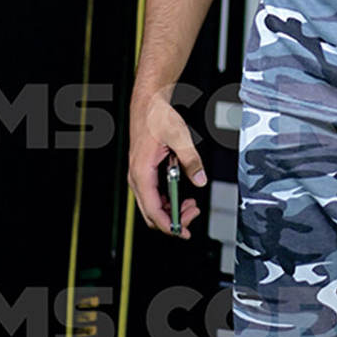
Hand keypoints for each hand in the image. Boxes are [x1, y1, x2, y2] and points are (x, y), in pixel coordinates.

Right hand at [128, 89, 205, 239]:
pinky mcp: (144, 173)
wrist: (148, 104)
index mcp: (141, 172)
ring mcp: (139, 176)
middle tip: (194, 212)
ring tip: (192, 205)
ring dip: (172, 210)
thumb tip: (200, 179)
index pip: (153, 210)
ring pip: (152, 206)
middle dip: (173, 219)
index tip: (182, 232)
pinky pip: (153, 195)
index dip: (168, 224)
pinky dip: (168, 200)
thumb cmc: (158, 118)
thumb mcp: (180, 137)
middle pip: (151, 212)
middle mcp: (136, 178)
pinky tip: (183, 196)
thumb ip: (191, 159)